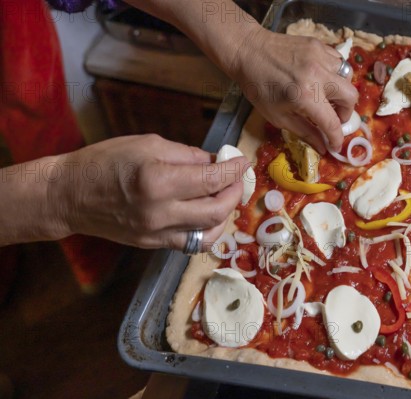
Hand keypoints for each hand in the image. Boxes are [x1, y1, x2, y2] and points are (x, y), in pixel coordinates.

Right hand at [50, 134, 246, 250]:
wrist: (69, 195)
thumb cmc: (104, 162)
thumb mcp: (147, 145)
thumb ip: (186, 155)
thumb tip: (215, 163)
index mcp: (158, 180)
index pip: (211, 179)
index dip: (234, 170)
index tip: (243, 162)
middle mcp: (160, 211)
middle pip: (217, 210)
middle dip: (235, 193)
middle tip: (237, 179)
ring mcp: (157, 233)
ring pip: (209, 232)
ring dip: (226, 214)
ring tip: (225, 196)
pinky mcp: (153, 244)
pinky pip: (192, 243)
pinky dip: (208, 230)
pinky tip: (209, 216)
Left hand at [234, 28, 358, 152]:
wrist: (249, 52)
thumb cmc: (259, 88)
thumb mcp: (278, 116)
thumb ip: (305, 131)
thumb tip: (323, 147)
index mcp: (305, 96)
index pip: (332, 122)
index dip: (336, 138)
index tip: (334, 144)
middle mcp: (317, 75)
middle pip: (351, 97)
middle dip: (345, 112)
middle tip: (333, 117)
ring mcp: (320, 57)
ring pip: (347, 77)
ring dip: (340, 91)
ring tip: (326, 95)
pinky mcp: (319, 45)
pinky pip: (338, 62)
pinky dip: (334, 74)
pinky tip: (321, 78)